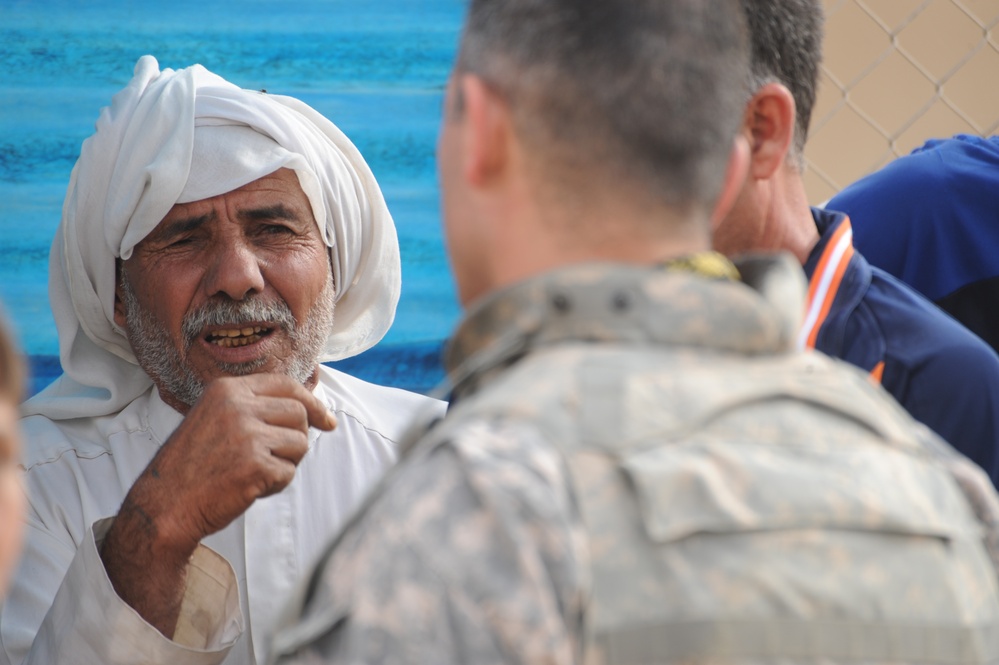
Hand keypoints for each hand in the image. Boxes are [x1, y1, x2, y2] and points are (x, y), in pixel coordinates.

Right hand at [100, 373, 335, 636]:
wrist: (164, 506)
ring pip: (300, 443)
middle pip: (299, 413)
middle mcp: (237, 406)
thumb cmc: (193, 467)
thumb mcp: (215, 419)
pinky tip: (249, 488)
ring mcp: (246, 434)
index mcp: (227, 389)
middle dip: (297, 438)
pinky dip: (275, 485)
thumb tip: (309, 406)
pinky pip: (288, 473)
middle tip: (276, 458)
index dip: (312, 402)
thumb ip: (252, 407)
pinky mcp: (255, 465)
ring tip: (255, 473)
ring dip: (286, 463)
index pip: (285, 384)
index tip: (326, 420)